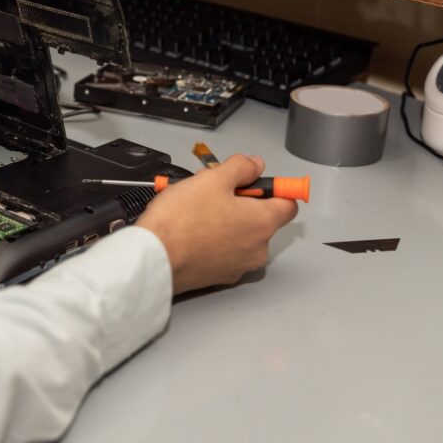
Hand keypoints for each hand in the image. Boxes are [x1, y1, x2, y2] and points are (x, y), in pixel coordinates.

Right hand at [137, 155, 297, 294]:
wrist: (153, 259)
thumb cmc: (181, 220)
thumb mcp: (212, 179)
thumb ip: (240, 168)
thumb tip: (255, 165)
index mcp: (263, 222)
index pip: (288, 203)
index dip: (272, 188)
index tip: (252, 182)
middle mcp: (257, 249)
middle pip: (260, 218)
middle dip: (239, 202)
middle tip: (210, 191)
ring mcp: (238, 266)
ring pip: (240, 235)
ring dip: (224, 220)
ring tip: (194, 210)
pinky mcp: (218, 277)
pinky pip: (223, 252)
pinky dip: (212, 240)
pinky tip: (190, 230)